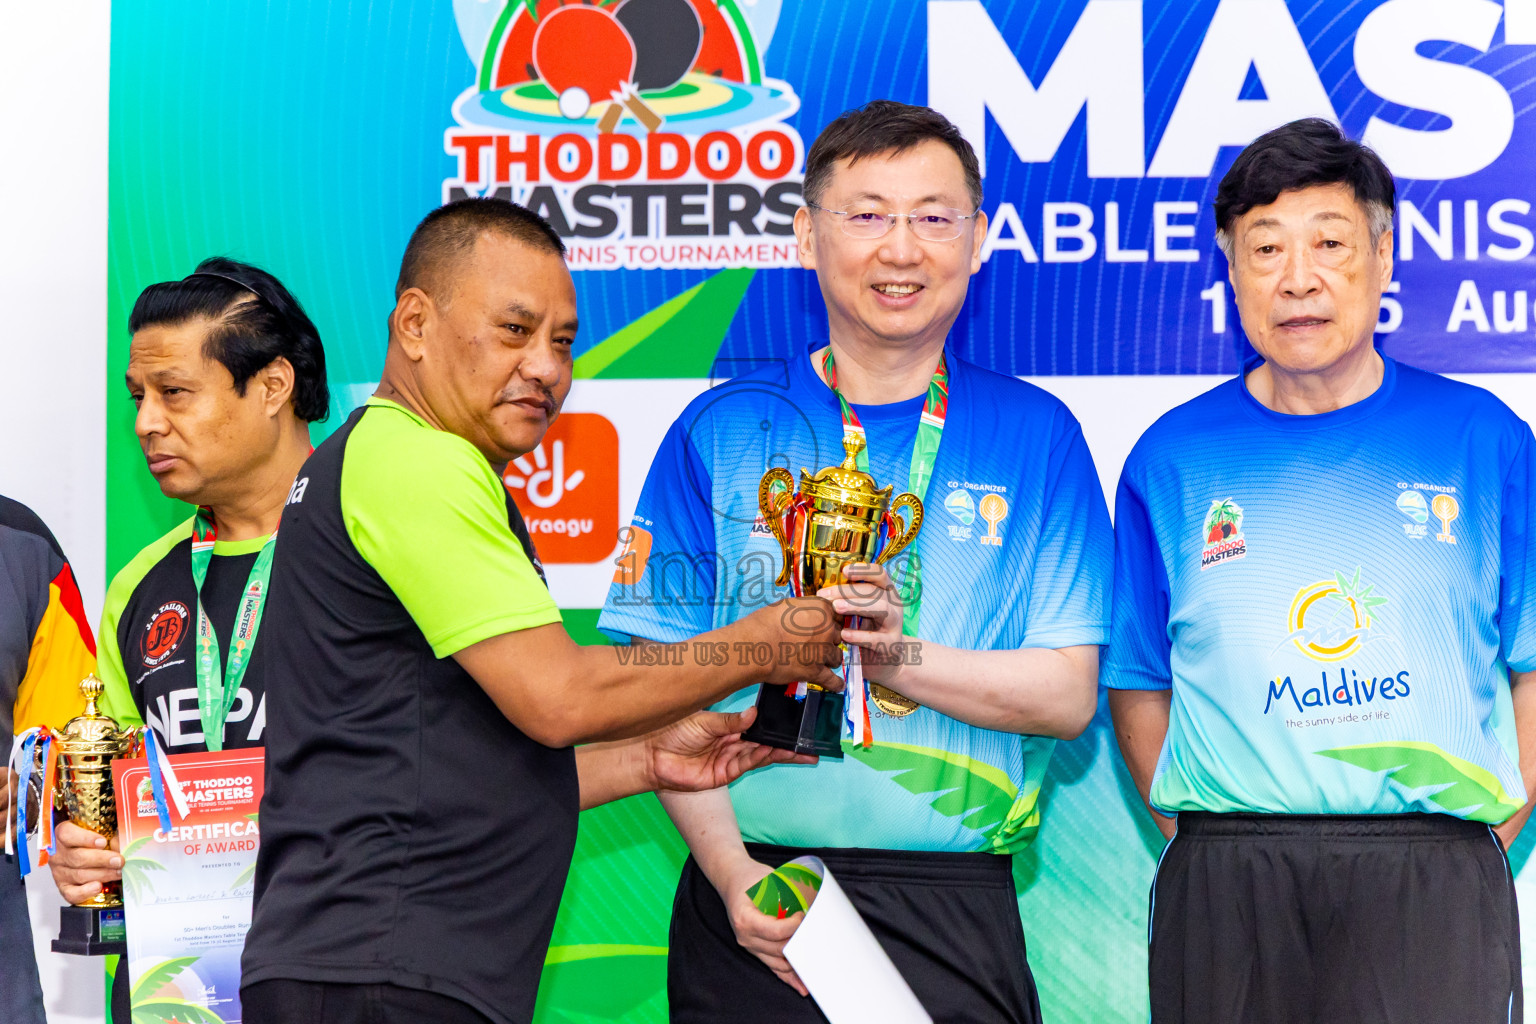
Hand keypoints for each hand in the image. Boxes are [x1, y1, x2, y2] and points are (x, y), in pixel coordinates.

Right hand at [48, 822, 120, 904]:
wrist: (86, 853)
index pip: (67, 834)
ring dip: (102, 874)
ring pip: (78, 875)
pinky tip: (98, 887)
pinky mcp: (64, 887)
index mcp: (63, 834)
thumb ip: (109, 833)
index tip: (103, 842)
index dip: (85, 838)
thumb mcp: (100, 829)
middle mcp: (58, 853)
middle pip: (77, 857)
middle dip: (101, 859)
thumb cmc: (94, 839)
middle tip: (119, 861)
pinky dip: (85, 892)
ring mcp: (59, 871)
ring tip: (118, 872)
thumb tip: (118, 844)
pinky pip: (71, 894)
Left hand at [647, 708, 815, 791]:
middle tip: (809, 743)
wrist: (650, 754)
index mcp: (727, 727)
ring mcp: (728, 760)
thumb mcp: (704, 721)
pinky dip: (759, 758)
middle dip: (786, 744)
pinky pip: (746, 765)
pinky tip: (771, 751)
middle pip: (764, 743)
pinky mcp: (722, 775)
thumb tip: (754, 713)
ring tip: (799, 750)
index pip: (757, 726)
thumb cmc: (672, 732)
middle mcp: (731, 743)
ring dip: (779, 753)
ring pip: (760, 756)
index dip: (775, 726)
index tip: (794, 723)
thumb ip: (730, 720)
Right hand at [717, 856, 808, 996]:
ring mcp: (750, 946)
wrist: (732, 880)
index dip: (794, 926)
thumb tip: (811, 906)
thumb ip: (787, 894)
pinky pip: (773, 968)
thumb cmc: (751, 878)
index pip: (776, 931)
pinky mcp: (756, 950)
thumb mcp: (768, 880)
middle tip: (816, 935)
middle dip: (801, 944)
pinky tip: (802, 986)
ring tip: (817, 963)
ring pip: (779, 964)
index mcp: (746, 920)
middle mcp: (746, 937)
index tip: (803, 915)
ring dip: (798, 963)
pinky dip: (788, 977)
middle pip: (780, 950)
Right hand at [748, 597, 843, 690]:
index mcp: (822, 609)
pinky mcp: (816, 671)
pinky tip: (837, 685)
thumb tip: (808, 616)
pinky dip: (835, 684)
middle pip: (838, 636)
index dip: (830, 624)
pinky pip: (832, 680)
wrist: (755, 643)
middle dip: (828, 641)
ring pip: (836, 657)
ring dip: (829, 659)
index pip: (838, 617)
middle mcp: (827, 629)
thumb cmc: (765, 623)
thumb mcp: (789, 605)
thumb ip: (806, 611)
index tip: (824, 628)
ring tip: (818, 661)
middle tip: (815, 644)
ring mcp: (823, 651)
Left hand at [819, 563, 914, 687]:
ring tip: (836, 607)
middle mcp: (894, 606)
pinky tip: (844, 635)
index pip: (880, 574)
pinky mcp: (892, 645)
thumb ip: (849, 601)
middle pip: (874, 591)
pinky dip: (859, 636)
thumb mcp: (861, 613)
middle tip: (826, 595)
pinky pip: (876, 638)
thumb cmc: (868, 632)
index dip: (864, 570)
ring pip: (881, 609)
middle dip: (848, 591)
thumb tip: (822, 592)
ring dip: (856, 606)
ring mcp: (895, 625)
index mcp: (887, 594)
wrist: (886, 663)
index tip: (844, 571)